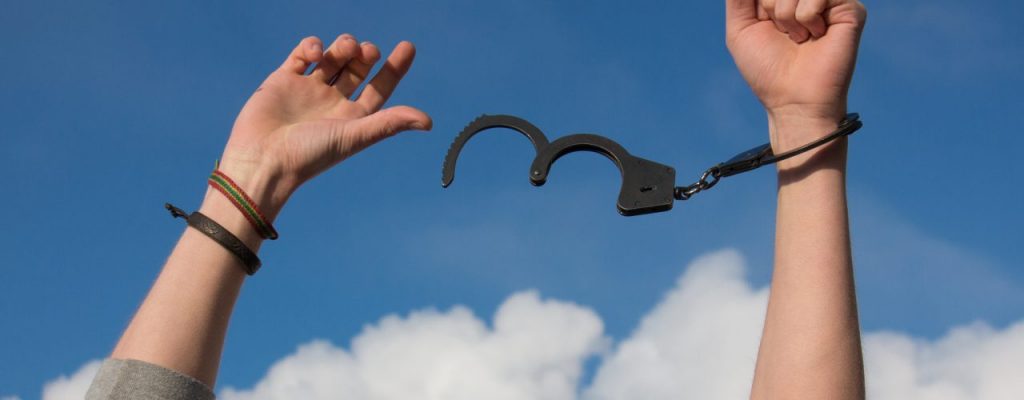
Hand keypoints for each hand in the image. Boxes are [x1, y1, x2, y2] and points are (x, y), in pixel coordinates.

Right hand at [216, 34, 431, 216]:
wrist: (262, 160)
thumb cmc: (310, 155)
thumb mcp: (354, 136)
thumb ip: (389, 124)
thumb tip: (428, 121)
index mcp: (352, 118)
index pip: (379, 88)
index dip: (395, 68)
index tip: (408, 46)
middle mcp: (332, 103)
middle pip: (357, 69)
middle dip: (366, 54)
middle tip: (369, 52)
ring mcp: (307, 90)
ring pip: (333, 58)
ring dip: (343, 46)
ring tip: (346, 48)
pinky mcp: (283, 80)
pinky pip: (302, 55)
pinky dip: (313, 46)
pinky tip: (317, 53)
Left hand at [725, 0, 865, 150]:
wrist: (792, 99)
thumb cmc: (766, 69)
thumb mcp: (741, 29)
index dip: (766, 3)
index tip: (766, 18)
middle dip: (771, 6)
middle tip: (781, 31)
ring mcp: (831, 1)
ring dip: (786, 15)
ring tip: (798, 37)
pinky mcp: (850, 9)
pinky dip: (806, 17)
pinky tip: (816, 35)